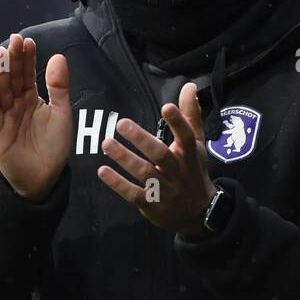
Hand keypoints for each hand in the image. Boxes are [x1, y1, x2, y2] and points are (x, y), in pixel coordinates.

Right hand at [0, 33, 72, 202]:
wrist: (44, 178)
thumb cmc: (53, 147)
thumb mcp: (61, 114)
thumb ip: (59, 87)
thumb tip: (58, 56)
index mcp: (32, 98)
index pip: (28, 73)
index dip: (27, 58)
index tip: (27, 41)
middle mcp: (16, 104)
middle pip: (13, 77)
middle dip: (13, 59)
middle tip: (13, 39)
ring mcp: (5, 116)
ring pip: (2, 89)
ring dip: (0, 71)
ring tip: (0, 52)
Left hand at [97, 82, 217, 235]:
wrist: (197, 213)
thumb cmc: (193, 171)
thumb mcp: (196, 145)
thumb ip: (190, 115)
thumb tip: (189, 86)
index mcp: (189, 155)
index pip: (186, 136)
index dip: (178, 122)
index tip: (166, 106)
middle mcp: (178, 172)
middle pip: (160, 155)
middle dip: (142, 140)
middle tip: (121, 123)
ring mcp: (165, 190)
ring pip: (145, 173)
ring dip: (125, 159)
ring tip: (106, 143)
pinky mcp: (151, 205)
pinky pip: (133, 194)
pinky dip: (118, 184)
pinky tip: (103, 171)